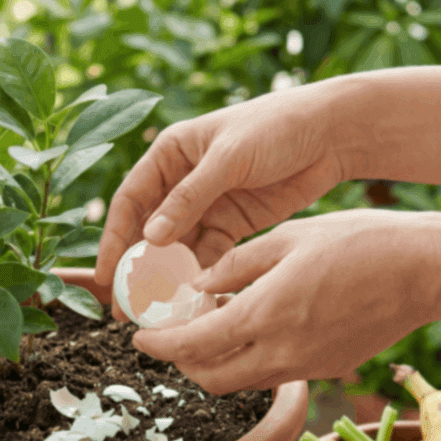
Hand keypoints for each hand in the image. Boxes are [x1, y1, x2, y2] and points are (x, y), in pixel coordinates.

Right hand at [94, 83, 355, 320]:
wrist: (332, 133)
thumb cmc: (276, 127)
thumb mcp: (229, 158)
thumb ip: (190, 197)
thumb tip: (150, 238)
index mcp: (170, 154)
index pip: (130, 201)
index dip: (115, 239)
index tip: (108, 275)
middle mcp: (182, 181)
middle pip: (149, 231)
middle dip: (137, 269)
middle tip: (127, 308)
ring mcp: (208, 205)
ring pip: (177, 249)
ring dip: (167, 279)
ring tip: (159, 314)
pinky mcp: (234, 224)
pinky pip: (209, 256)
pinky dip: (201, 278)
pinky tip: (195, 302)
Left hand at [130, 210, 440, 393]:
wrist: (424, 270)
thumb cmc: (358, 241)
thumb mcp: (286, 238)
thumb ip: (235, 266)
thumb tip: (198, 286)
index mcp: (265, 314)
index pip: (192, 344)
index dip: (159, 345)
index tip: (139, 338)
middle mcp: (283, 351)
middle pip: (211, 378)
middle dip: (182, 363)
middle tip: (170, 336)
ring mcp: (308, 366)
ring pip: (243, 381)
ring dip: (217, 363)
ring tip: (212, 326)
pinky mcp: (329, 369)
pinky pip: (275, 373)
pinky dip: (253, 359)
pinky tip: (257, 325)